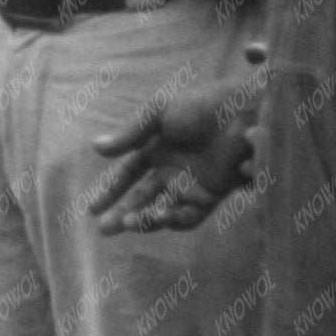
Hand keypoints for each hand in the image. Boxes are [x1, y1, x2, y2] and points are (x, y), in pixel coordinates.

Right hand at [88, 88, 256, 234]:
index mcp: (157, 148)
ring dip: (144, 220)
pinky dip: (174, 220)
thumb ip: (130, 134)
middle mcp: (172, 170)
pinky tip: (160, 216)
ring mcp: (191, 184)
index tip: (93, 209)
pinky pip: (189, 216)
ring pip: (163, 211)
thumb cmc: (203, 105)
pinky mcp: (211, 195)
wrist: (243, 111)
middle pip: (142, 199)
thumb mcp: (159, 113)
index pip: (128, 175)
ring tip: (128, 222)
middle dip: (123, 215)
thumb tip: (96, 148)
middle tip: (105, 229)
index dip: (111, 192)